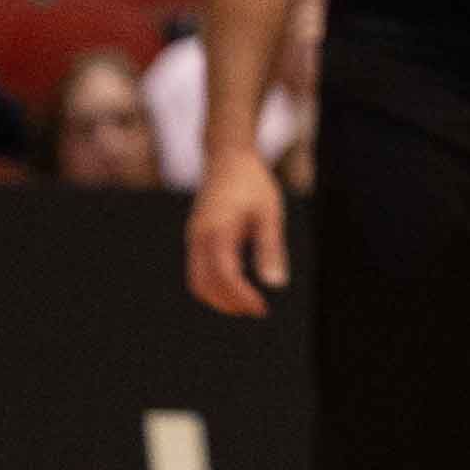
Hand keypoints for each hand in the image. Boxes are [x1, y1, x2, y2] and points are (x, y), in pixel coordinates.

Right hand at [187, 142, 288, 315]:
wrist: (228, 158)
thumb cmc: (252, 183)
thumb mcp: (270, 214)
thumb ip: (270, 249)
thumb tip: (275, 285)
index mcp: (217, 231)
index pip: (224, 276)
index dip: (241, 298)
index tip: (262, 309)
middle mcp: (199, 238)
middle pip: (203, 286)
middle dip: (228, 304)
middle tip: (256, 311)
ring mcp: (193, 238)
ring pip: (196, 282)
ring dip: (218, 298)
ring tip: (246, 303)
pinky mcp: (195, 238)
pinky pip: (197, 271)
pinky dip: (213, 285)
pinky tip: (237, 286)